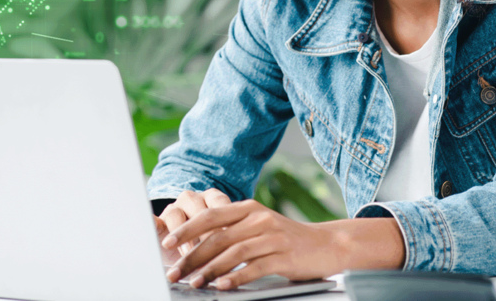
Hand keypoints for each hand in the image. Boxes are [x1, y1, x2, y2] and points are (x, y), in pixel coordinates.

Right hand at [154, 189, 232, 256]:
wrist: (187, 252)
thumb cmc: (213, 244)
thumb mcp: (227, 240)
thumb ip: (236, 239)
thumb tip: (251, 251)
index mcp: (213, 198)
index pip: (219, 204)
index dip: (224, 224)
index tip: (231, 242)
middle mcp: (193, 199)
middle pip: (197, 210)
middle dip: (206, 234)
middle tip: (212, 252)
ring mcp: (174, 208)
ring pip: (176, 214)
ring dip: (184, 236)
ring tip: (189, 255)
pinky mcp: (158, 221)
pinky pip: (153, 221)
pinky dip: (154, 226)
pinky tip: (160, 237)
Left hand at [161, 199, 404, 289]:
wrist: (328, 245)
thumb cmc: (287, 239)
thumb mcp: (259, 227)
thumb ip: (233, 232)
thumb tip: (196, 247)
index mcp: (248, 208)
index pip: (210, 216)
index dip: (186, 229)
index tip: (166, 243)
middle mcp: (259, 218)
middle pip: (217, 236)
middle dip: (192, 256)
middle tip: (175, 272)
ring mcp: (272, 236)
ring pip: (233, 253)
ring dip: (210, 270)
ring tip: (194, 283)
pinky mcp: (284, 256)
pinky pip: (255, 268)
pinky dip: (236, 278)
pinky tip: (223, 287)